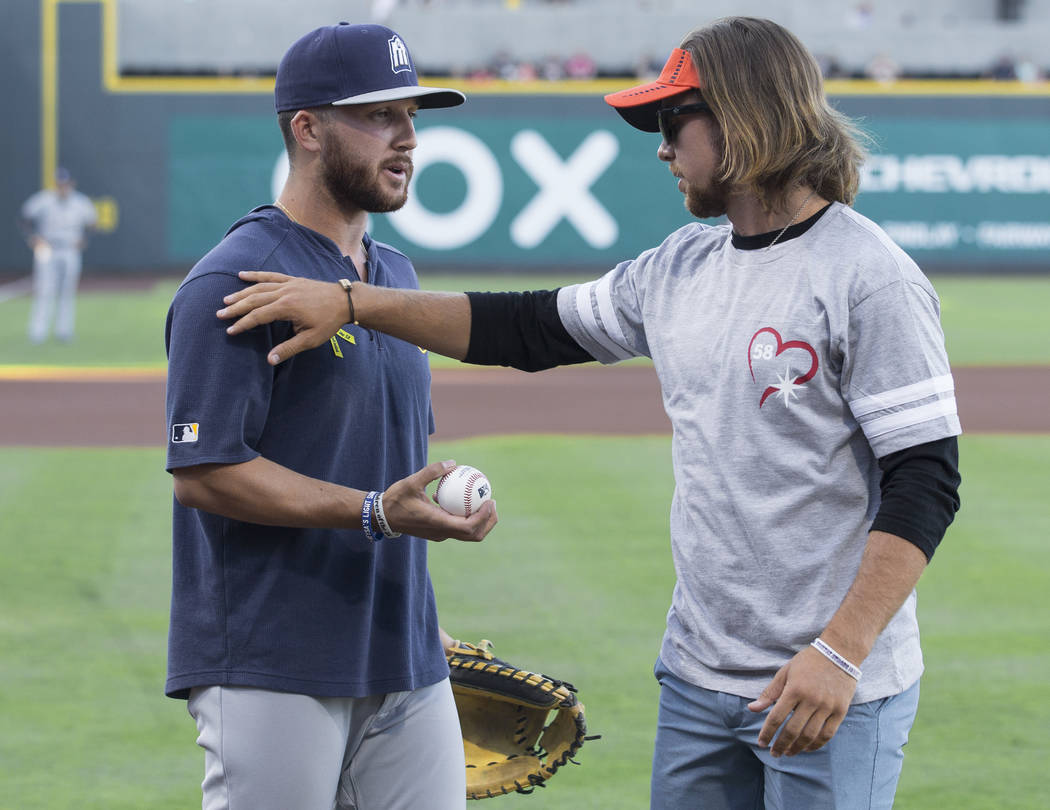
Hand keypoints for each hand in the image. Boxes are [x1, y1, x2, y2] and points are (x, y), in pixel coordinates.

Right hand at [217, 271, 348, 363]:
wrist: (345, 301)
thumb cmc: (329, 322)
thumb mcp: (311, 339)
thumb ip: (289, 348)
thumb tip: (269, 360)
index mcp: (287, 307)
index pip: (258, 316)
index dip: (243, 324)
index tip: (230, 331)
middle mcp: (284, 293)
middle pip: (254, 300)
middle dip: (236, 308)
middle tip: (220, 314)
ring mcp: (288, 284)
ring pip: (259, 287)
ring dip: (241, 293)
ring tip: (226, 299)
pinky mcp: (292, 280)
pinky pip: (270, 276)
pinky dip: (255, 275)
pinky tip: (242, 275)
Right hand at [382, 460, 497, 542]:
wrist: (382, 517)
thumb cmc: (395, 499)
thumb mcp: (412, 481)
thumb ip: (432, 471)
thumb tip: (453, 463)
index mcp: (438, 523)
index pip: (468, 527)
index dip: (484, 517)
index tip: (490, 501)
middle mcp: (441, 533)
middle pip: (474, 535)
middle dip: (488, 522)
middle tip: (492, 502)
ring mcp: (440, 535)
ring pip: (467, 534)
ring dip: (481, 521)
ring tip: (485, 502)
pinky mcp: (437, 532)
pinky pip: (458, 527)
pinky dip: (467, 517)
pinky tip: (464, 499)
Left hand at [747, 645, 857, 756]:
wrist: (839, 653)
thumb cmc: (808, 662)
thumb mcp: (785, 672)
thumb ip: (770, 693)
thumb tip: (752, 709)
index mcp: (794, 689)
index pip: (776, 717)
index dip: (767, 732)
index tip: (761, 743)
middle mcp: (811, 700)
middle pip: (793, 730)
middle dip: (781, 745)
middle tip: (774, 753)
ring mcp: (827, 706)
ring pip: (810, 735)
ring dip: (797, 748)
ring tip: (788, 753)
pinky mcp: (840, 711)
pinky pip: (827, 734)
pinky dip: (816, 744)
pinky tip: (806, 748)